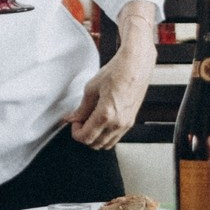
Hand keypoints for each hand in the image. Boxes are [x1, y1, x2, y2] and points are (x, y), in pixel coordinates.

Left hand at [69, 26, 154, 149]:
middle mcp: (117, 123)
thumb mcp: (92, 88)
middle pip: (95, 144)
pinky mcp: (131, 121)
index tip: (74, 122)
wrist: (136, 65)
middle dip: (84, 135)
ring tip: (90, 121)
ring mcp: (126, 124)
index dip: (76, 132)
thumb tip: (73, 117)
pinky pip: (116, 137)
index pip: (86, 137)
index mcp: (105, 115)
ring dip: (95, 137)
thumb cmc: (117, 72)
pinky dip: (106, 134)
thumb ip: (82, 108)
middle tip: (80, 121)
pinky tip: (101, 121)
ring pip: (106, 144)